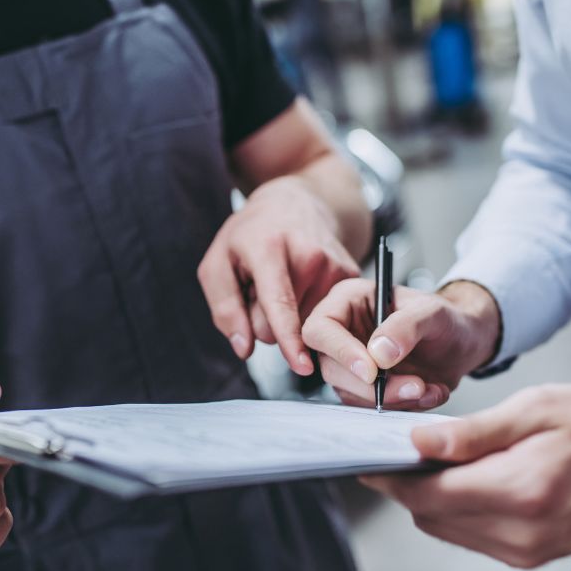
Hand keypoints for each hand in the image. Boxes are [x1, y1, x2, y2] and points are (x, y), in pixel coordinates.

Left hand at [197, 176, 359, 374]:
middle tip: (263, 285)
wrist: (296, 205)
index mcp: (269, 249)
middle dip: (264, 318)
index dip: (289, 338)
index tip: (302, 365)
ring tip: (284, 281)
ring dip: (288, 315)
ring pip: (304, 326)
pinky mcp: (351, 276)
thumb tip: (244, 349)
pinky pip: (323, 318)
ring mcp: (335, 266)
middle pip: (283, 326)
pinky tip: (302, 284)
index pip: (279, 303)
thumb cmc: (251, 236)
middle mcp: (309, 256)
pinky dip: (306, 309)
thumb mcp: (218, 262)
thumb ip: (224, 307)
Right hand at [302, 279, 499, 409]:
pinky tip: (428, 392)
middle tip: (414, 385)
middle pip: (331, 367)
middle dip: (372, 386)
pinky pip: (370, 407)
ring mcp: (352, 362)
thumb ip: (406, 326)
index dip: (340, 352)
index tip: (372, 371)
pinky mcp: (365, 388)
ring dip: (390, 398)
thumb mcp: (433, 312)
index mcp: (348, 301)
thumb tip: (378, 354)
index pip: (321, 329)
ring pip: (350, 392)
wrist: (464, 343)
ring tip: (427, 387)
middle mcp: (343, 332)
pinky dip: (401, 406)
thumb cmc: (446, 319)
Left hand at [361, 385, 570, 567]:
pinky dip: (454, 508)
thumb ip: (473, 432)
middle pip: (431, 516)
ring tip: (423, 459)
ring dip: (426, 498)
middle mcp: (522, 532)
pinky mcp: (532, 554)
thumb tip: (419, 442)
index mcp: (520, 491)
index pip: (428, 495)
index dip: (389, 478)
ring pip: (447, 529)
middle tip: (391, 451)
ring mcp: (528, 550)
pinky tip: (458, 477)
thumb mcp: (534, 410)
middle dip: (404, 486)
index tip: (365, 459)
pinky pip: (472, 535)